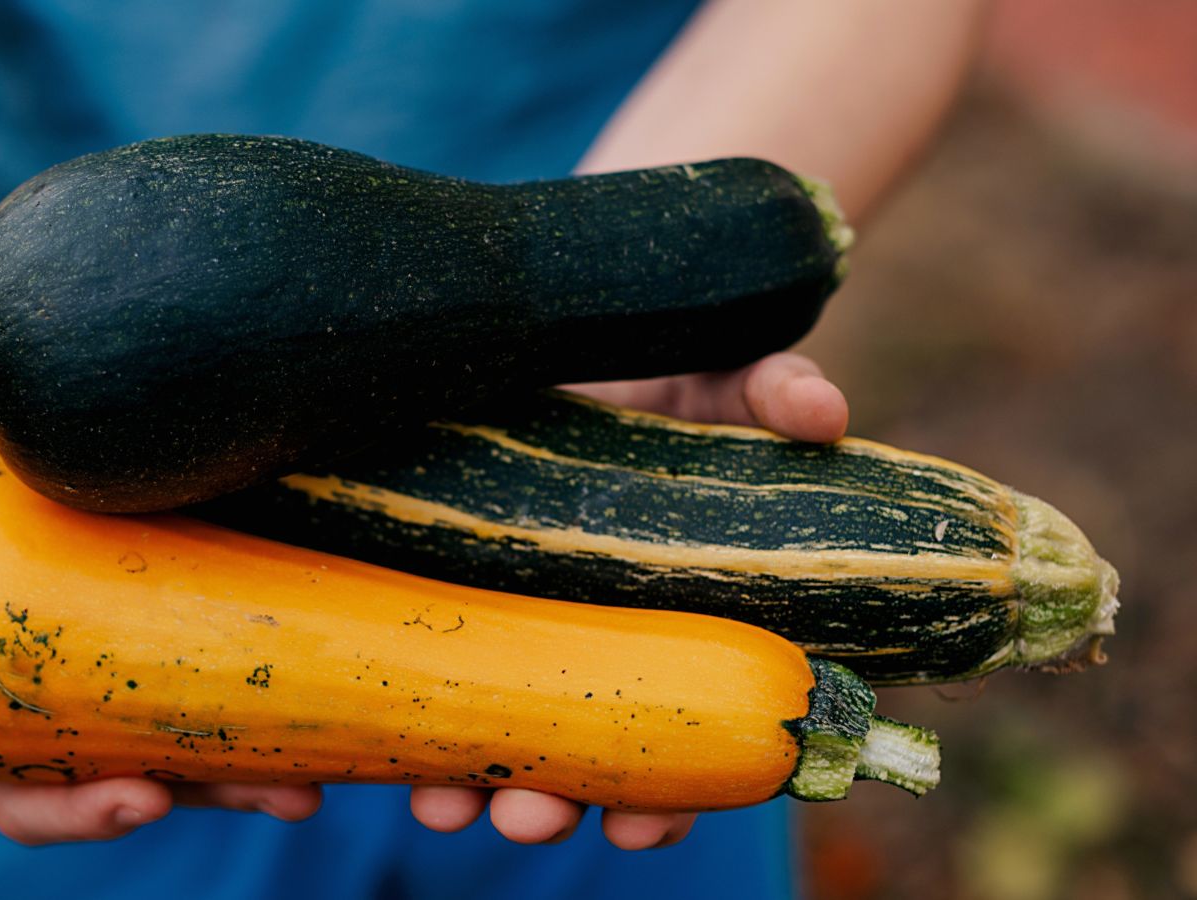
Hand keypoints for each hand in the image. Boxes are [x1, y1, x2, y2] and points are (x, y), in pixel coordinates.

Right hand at [0, 438, 326, 845]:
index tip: (141, 794)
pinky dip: (296, 658)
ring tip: (337, 757)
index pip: (37, 796)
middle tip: (284, 792)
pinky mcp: (183, 597)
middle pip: (156, 768)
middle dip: (221, 790)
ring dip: (277, 748)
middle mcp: (76, 707)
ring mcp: (137, 659)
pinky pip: (243, 640)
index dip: (86, 812)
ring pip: (213, 725)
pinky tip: (350, 659)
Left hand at [405, 351, 847, 849]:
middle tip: (527, 819)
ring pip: (512, 731)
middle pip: (593, 751)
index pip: (694, 724)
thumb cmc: (649, 380)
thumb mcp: (712, 377)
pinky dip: (419, 723)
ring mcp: (528, 625)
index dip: (676, 790)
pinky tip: (393, 745)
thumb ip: (771, 391)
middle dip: (563, 799)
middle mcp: (609, 638)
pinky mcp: (456, 602)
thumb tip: (824, 412)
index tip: (643, 825)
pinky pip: (437, 679)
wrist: (543, 353)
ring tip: (445, 802)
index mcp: (684, 614)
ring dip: (481, 780)